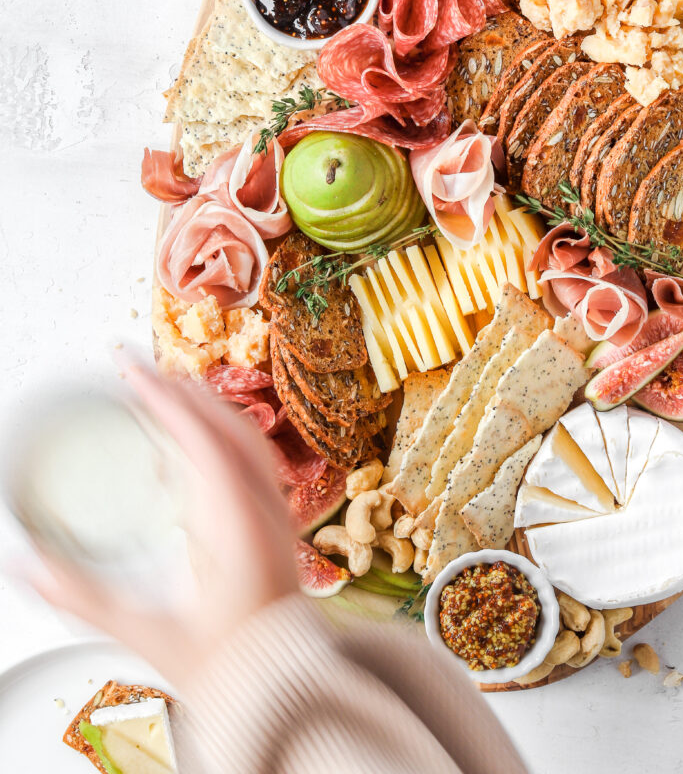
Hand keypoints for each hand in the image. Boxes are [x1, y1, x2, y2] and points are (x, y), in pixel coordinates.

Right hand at [29, 364, 298, 690]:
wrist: (287, 686)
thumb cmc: (228, 662)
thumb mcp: (148, 630)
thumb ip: (83, 596)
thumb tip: (25, 566)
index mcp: (235, 518)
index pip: (200, 433)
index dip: (162, 394)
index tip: (128, 365)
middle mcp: (263, 503)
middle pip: (226, 422)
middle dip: (179, 389)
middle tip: (135, 370)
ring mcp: (277, 509)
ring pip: (245, 436)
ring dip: (204, 408)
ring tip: (161, 398)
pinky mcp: (279, 521)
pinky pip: (253, 459)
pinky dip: (221, 438)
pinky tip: (189, 457)